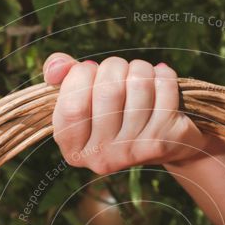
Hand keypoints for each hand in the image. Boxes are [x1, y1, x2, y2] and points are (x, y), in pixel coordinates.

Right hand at [43, 53, 210, 173]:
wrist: (166, 143)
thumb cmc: (116, 112)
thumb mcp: (84, 97)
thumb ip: (63, 76)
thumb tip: (58, 67)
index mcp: (74, 149)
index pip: (72, 106)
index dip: (81, 75)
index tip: (90, 71)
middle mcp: (101, 157)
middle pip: (108, 90)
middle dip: (115, 67)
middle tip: (120, 72)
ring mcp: (133, 152)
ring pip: (138, 83)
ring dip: (140, 68)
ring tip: (141, 79)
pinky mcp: (162, 141)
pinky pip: (164, 87)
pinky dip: (164, 75)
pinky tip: (161, 85)